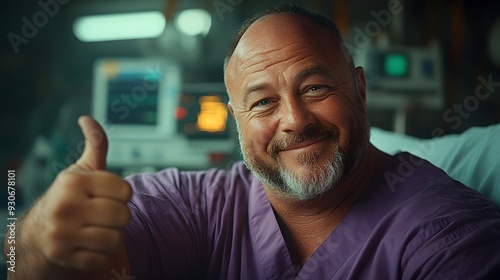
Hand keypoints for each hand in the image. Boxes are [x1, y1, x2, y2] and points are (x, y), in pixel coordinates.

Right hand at [27, 116, 131, 270]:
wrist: (37, 234)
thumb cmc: (69, 198)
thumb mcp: (81, 171)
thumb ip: (95, 145)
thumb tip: (88, 118)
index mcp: (73, 181)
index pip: (125, 191)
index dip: (122, 196)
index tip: (108, 197)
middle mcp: (65, 206)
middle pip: (123, 216)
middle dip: (118, 218)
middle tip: (103, 216)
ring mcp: (62, 233)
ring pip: (115, 239)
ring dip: (111, 237)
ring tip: (96, 230)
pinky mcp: (62, 256)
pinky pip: (102, 258)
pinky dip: (100, 254)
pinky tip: (87, 245)